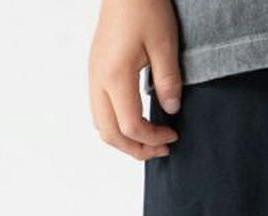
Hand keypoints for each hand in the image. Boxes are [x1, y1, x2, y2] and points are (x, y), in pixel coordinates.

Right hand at [89, 0, 181, 160]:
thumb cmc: (144, 6)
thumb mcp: (165, 44)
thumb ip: (168, 81)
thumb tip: (171, 110)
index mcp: (115, 76)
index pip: (131, 126)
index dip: (153, 139)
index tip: (173, 136)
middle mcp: (98, 79)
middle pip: (109, 134)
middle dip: (136, 149)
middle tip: (162, 150)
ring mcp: (94, 75)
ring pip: (101, 125)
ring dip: (125, 140)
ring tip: (150, 141)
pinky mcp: (96, 71)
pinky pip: (100, 110)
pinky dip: (117, 125)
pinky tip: (137, 122)